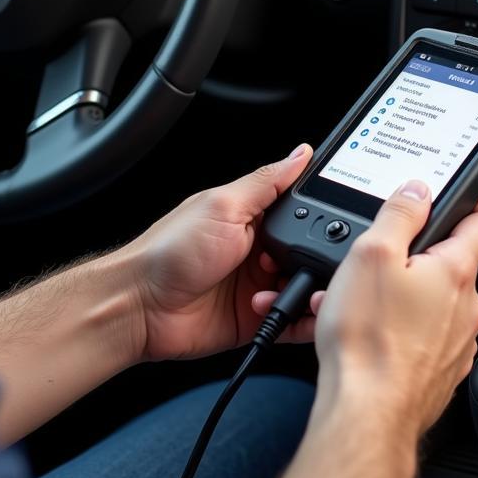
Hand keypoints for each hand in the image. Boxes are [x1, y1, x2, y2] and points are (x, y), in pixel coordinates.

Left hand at [122, 144, 321, 361]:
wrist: (139, 307)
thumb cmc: (169, 251)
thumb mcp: (223, 206)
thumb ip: (267, 183)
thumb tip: (299, 154)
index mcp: (254, 216)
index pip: (304, 212)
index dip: (322, 219)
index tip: (337, 225)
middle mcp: (260, 250)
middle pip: (312, 253)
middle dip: (318, 261)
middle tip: (303, 263)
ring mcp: (259, 286)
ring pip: (308, 289)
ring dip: (307, 292)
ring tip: (281, 289)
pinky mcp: (257, 319)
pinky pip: (295, 323)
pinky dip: (304, 322)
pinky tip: (291, 313)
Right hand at [312, 183, 477, 439]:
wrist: (365, 415)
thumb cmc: (367, 341)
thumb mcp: (372, 254)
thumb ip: (399, 214)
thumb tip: (417, 190)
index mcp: (455, 272)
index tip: (470, 192)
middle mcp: (466, 308)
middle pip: (450, 264)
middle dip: (415, 256)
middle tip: (378, 259)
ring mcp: (457, 343)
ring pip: (433, 303)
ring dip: (402, 295)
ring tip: (358, 302)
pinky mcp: (441, 372)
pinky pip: (424, 336)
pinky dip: (400, 328)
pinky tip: (368, 332)